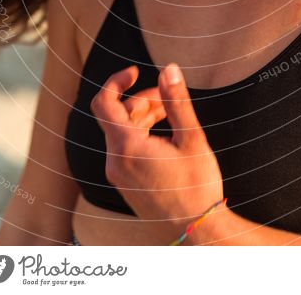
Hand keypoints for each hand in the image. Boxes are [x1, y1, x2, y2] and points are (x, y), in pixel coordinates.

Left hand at [90, 63, 223, 243]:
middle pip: (116, 115)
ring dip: (142, 116)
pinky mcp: (126, 182)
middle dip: (140, 99)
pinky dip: (140, 134)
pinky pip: (125, 148)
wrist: (196, 230)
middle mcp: (115, 161)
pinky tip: (164, 134)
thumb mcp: (191, 138)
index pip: (104, 103)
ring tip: (170, 113)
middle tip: (167, 96)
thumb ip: (176, 101)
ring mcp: (119, 174)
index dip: (116, 81)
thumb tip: (169, 70)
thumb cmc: (196, 186)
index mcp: (127, 148)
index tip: (135, 71)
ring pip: (121, 132)